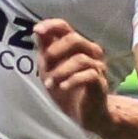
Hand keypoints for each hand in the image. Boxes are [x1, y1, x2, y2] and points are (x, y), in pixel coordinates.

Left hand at [34, 18, 111, 133]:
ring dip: (60, 72)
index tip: (37, 30)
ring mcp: (97, 66)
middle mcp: (90, 51)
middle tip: (45, 67)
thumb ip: (45, 49)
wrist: (85, 113)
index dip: (51, 25)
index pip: (65, 27)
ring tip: (49, 84)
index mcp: (76, 45)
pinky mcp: (101, 82)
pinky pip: (89, 75)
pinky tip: (62, 87)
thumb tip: (37, 30)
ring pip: (80, 59)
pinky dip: (72, 81)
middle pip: (74, 39)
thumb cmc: (67, 86)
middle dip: (54, 52)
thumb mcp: (49, 67)